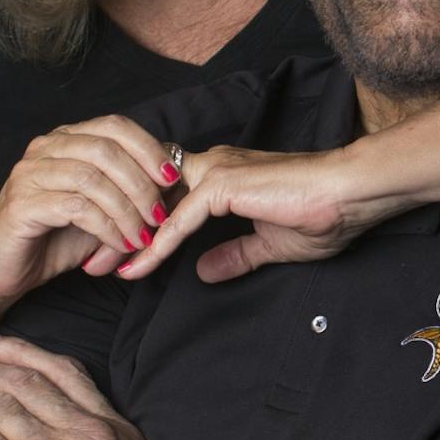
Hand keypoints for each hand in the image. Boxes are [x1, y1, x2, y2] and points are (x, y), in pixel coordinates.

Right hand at [0, 116, 178, 310]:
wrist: (1, 271)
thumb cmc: (54, 238)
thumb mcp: (102, 210)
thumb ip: (129, 191)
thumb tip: (172, 185)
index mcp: (65, 140)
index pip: (115, 126)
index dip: (149, 149)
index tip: (172, 180)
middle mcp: (44, 149)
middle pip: (106, 149)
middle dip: (142, 184)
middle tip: (160, 216)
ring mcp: (29, 174)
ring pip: (93, 177)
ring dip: (127, 209)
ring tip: (142, 236)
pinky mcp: (21, 204)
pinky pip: (77, 207)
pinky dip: (108, 227)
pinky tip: (120, 244)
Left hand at [117, 142, 413, 283]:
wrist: (352, 193)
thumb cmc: (324, 214)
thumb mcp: (271, 244)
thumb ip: (235, 253)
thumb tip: (204, 271)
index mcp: (224, 178)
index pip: (166, 199)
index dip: (138, 226)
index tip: (115, 256)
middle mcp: (213, 168)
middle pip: (146, 197)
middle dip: (113, 228)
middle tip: (87, 262)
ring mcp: (217, 173)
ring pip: (154, 206)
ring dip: (124, 237)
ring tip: (98, 267)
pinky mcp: (224, 185)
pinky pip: (177, 220)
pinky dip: (154, 245)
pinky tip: (135, 266)